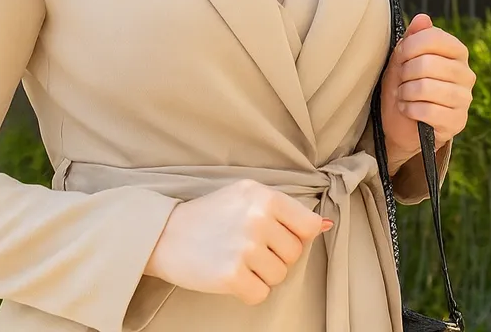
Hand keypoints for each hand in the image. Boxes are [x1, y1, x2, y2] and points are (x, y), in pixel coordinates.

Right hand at [143, 180, 329, 303]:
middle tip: (249, 248)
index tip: (277, 237)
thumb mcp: (247, 196)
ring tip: (239, 260)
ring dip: (263, 274)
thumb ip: (285, 210)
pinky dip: (249, 291)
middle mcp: (257, 219)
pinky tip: (233, 276)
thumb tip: (325, 226)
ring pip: (279, 275)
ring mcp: (245, 248)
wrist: (166, 234)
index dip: (297, 236)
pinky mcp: (231, 276)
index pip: (308, 225)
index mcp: (264, 196)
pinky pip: (261, 294)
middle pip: (295, 253)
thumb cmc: (210, 215)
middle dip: (276, 256)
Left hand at [380, 14, 475, 168]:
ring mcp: (464, 99)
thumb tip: (422, 18)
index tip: (400, 56)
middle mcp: (466, 74)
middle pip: (427, 63)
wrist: (403, 125)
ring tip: (404, 95)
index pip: (435, 37)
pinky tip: (408, 110)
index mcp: (457, 52)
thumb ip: (414, 37)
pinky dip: (410, 109)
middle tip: (401, 80)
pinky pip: (428, 110)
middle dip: (405, 73)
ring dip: (406, 92)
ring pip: (426, 87)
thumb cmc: (405, 86)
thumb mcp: (404, 59)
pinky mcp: (457, 122)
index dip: (410, 46)